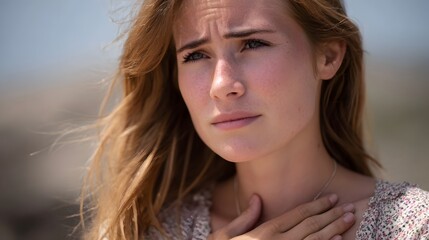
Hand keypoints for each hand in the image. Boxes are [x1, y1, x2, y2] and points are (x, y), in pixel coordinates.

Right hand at [208, 194, 354, 239]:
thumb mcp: (226, 235)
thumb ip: (245, 217)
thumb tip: (257, 199)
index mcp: (265, 232)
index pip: (298, 215)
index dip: (317, 205)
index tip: (333, 198)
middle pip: (311, 226)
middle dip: (333, 216)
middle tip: (350, 208)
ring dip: (335, 230)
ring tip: (350, 221)